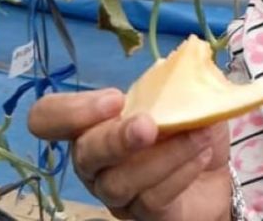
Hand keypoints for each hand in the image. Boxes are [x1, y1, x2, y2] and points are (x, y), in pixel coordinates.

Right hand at [27, 89, 232, 220]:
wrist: (213, 174)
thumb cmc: (188, 129)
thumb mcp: (186, 95)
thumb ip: (178, 78)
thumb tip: (190, 58)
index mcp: (93, 123)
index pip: (48, 117)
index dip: (68, 111)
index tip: (114, 99)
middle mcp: (94, 162)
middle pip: (84, 155)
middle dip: (116, 138)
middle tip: (148, 126)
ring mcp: (115, 193)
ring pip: (119, 182)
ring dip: (163, 156)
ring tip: (198, 136)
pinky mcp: (142, 216)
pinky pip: (152, 200)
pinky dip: (181, 172)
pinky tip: (203, 154)